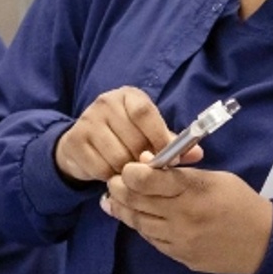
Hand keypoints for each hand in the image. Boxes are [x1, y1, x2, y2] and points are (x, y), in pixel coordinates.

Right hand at [53, 87, 199, 182]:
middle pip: (133, 139)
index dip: (159, 137)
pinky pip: (101, 168)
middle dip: (144, 161)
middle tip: (146, 170)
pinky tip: (111, 172)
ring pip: (118, 157)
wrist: (81, 144)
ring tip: (128, 171)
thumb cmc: (123, 137)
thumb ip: (171, 143)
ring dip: (127, 172)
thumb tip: (198, 154)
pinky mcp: (75, 141)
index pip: (144, 113)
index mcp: (128, 96)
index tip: (170, 159)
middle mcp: (105, 102)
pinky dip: (110, 176)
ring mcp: (87, 120)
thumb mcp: (148, 134)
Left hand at [101, 159, 272, 273]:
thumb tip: (148, 165)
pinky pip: (152, 240)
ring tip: (115, 200)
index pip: (148, 181)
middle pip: (137, 202)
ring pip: (140, 224)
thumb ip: (180, 174)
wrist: (263, 242)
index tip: (127, 168)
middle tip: (113, 182)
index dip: (130, 173)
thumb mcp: (215, 178)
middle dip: (120, 190)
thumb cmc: (239, 202)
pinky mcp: (181, 256)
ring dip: (125, 210)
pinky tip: (137, 218)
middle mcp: (183, 217)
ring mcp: (180, 240)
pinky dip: (142, 227)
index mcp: (193, 192)